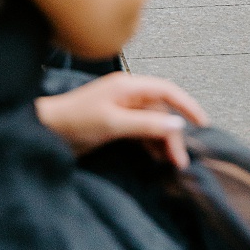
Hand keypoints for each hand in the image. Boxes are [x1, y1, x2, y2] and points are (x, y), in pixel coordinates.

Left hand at [36, 72, 207, 169]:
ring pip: (153, 123)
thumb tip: (177, 124)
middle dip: (173, 134)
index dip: (186, 104)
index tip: (203, 124)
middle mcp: (127, 94)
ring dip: (164, 141)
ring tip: (172, 164)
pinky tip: (158, 158)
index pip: (166, 89)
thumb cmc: (76, 121)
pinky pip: (142, 131)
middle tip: (180, 161)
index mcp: (127, 86)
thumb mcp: (114, 123)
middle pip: (161, 111)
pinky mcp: (116, 123)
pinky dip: (152, 144)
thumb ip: (146, 124)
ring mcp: (122, 108)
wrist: (47, 130)